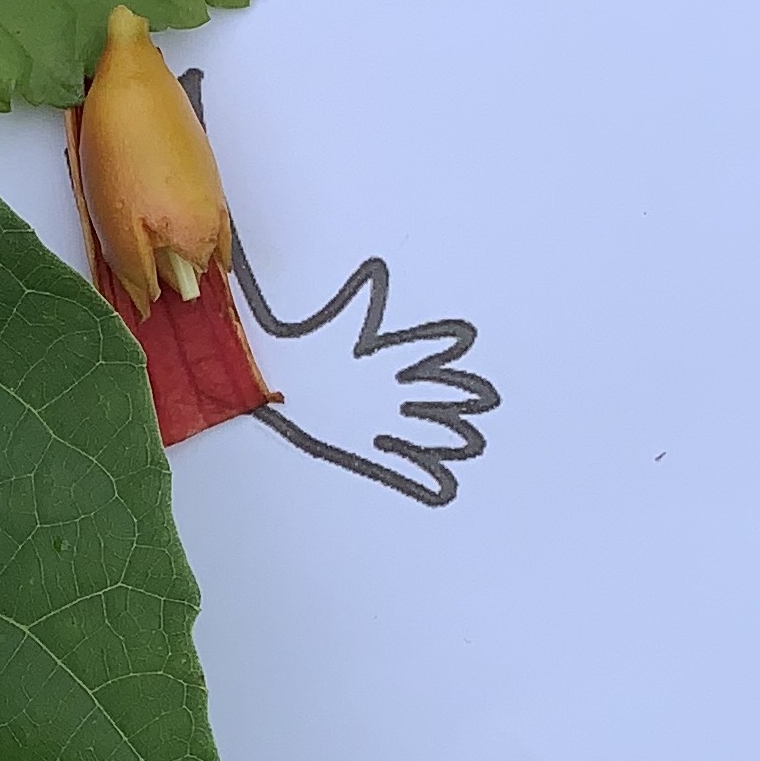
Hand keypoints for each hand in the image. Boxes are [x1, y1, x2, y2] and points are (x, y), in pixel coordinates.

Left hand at [227, 237, 500, 506]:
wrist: (273, 384)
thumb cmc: (306, 352)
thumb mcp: (335, 327)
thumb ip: (357, 299)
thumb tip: (372, 271)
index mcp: (384, 359)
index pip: (422, 351)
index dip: (442, 345)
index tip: (464, 338)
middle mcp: (390, 390)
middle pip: (434, 394)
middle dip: (459, 395)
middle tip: (486, 397)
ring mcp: (382, 419)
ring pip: (425, 429)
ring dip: (447, 436)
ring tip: (470, 442)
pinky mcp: (366, 446)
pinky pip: (401, 465)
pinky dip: (422, 479)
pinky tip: (441, 490)